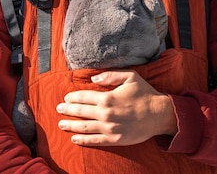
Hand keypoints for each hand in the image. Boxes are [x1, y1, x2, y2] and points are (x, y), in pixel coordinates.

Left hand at [56, 70, 177, 145]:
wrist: (159, 114)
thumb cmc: (144, 93)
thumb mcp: (130, 77)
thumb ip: (110, 75)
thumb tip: (93, 78)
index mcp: (108, 97)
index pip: (84, 97)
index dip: (73, 97)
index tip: (66, 98)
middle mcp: (106, 113)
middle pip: (80, 111)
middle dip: (67, 110)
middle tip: (58, 109)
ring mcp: (109, 127)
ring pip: (84, 127)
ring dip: (70, 125)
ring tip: (60, 124)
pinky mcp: (114, 139)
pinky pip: (95, 141)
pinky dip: (82, 140)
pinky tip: (74, 139)